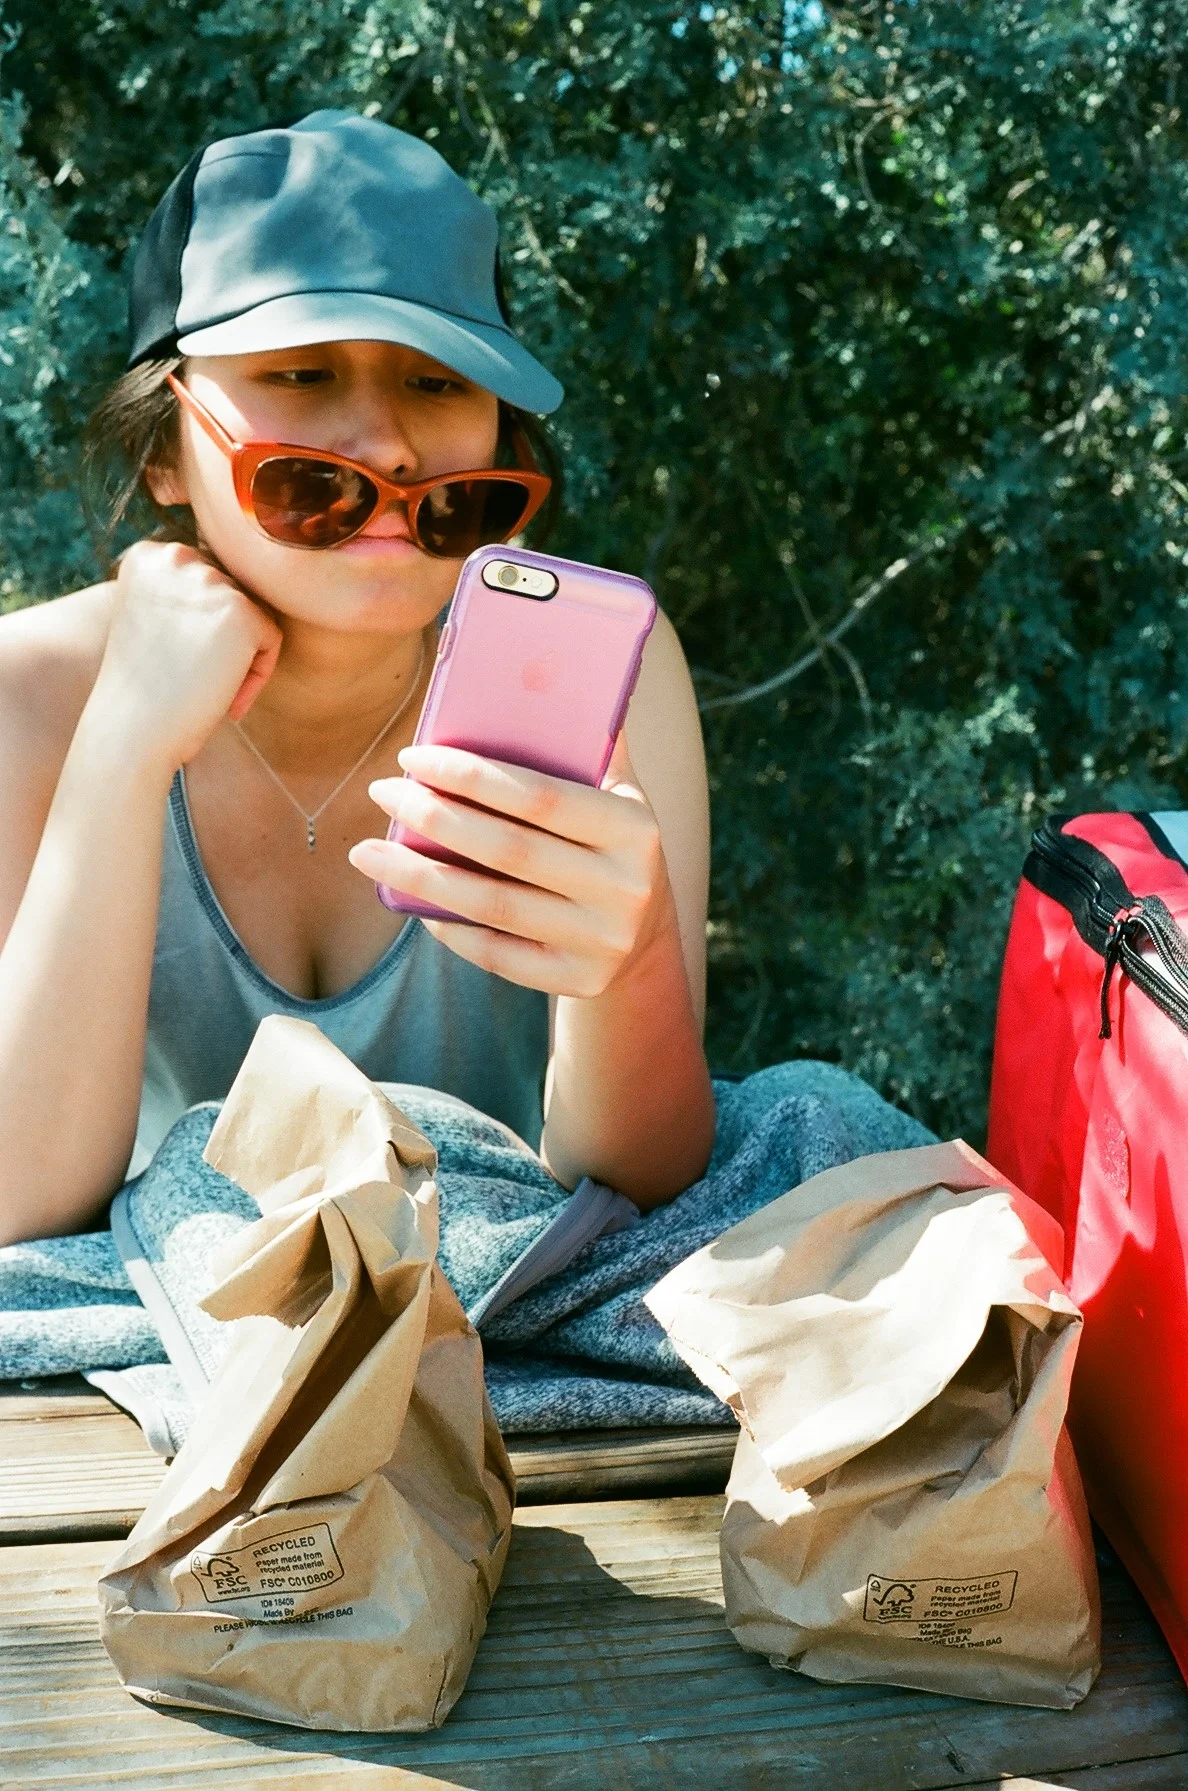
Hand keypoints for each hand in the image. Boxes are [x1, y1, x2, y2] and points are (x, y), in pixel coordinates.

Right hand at [91, 541, 281, 769]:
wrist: (131, 730)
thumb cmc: (144, 687)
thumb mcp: (153, 619)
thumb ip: (186, 593)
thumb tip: (235, 589)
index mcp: (149, 556)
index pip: (206, 582)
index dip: (200, 628)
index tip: (178, 659)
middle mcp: (176, 557)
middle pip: (233, 594)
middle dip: (223, 642)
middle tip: (191, 680)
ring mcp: (208, 581)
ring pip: (254, 617)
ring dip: (240, 658)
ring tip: (205, 689)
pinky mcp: (239, 612)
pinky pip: (271, 640)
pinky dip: (257, 674)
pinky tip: (224, 698)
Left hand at [350, 734, 674, 996]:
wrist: (643, 943)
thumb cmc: (608, 846)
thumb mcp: (620, 795)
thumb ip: (590, 741)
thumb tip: (544, 664)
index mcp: (635, 827)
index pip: (539, 796)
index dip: (470, 776)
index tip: (412, 756)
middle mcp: (625, 887)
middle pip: (508, 849)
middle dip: (433, 818)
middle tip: (381, 793)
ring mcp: (603, 940)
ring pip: (492, 904)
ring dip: (418, 875)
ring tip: (366, 852)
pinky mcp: (579, 982)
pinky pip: (496, 954)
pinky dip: (448, 926)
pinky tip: (409, 901)